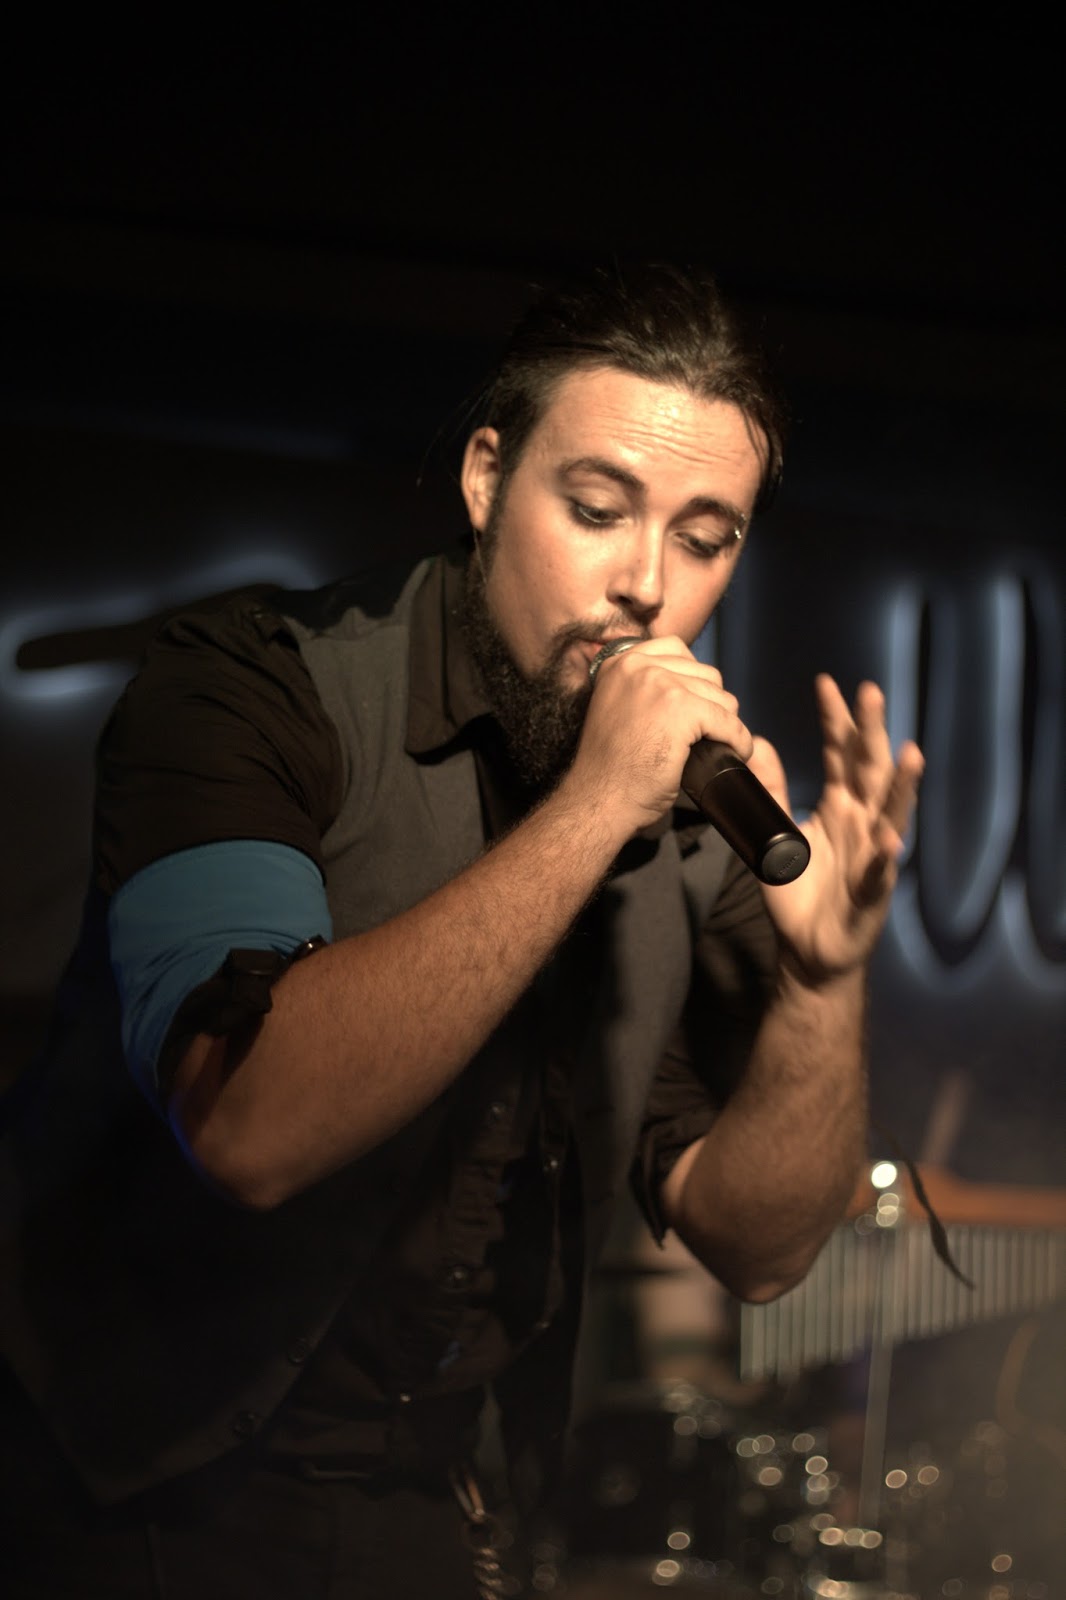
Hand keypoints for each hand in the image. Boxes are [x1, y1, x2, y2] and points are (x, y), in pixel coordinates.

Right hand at [568, 636, 754, 833]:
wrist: (599, 800)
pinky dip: (738, 740)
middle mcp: (638, 665)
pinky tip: (734, 753)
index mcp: (620, 663)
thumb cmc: (610, 768)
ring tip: (715, 745)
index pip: (678, 651)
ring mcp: (660, 684)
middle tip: (704, 735)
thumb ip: (642, 689)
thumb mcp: (618, 709)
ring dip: (725, 724)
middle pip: (705, 674)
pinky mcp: (681, 709)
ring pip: (721, 697)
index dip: (693, 681)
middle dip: (711, 705)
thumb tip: (691, 685)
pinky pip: (729, 722)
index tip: (694, 708)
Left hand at [749, 674, 923, 983]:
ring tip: (909, 754)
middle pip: (870, 770)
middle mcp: (862, 822)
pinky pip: (879, 872)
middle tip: (871, 693)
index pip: (839, 754)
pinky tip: (889, 839)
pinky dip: (885, 856)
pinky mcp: (872, 891)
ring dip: (901, 785)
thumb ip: (770, 790)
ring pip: (891, 813)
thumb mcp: (773, 833)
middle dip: (872, 732)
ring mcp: (873, 855)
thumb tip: (758, 743)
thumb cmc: (797, 891)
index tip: (827, 683)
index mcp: (840, 806)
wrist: (808, 950)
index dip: (835, 720)